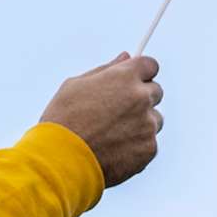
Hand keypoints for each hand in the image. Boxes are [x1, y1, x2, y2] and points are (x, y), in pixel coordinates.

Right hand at [40, 53, 163, 188]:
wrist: (62, 160)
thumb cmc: (63, 119)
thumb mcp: (75, 86)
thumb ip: (106, 70)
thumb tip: (125, 57)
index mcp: (124, 77)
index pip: (150, 65)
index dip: (140, 72)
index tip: (132, 80)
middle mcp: (141, 98)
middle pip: (155, 91)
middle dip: (140, 98)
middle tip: (115, 110)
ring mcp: (148, 124)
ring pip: (154, 119)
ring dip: (140, 123)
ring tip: (112, 134)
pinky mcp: (150, 148)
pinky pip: (149, 142)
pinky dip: (136, 145)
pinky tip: (113, 149)